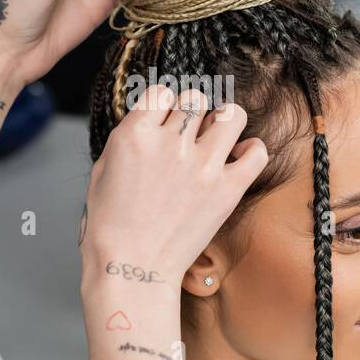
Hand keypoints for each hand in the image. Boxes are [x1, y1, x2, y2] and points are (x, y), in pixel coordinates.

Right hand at [80, 86, 268, 290]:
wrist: (132, 268)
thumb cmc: (110, 225)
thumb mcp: (103, 169)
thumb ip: (129, 136)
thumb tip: (153, 119)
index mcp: (134, 135)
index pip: (162, 92)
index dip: (164, 104)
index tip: (165, 120)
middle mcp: (170, 144)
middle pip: (196, 98)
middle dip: (192, 111)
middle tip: (189, 132)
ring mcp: (202, 166)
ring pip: (231, 114)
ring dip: (224, 121)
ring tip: (217, 137)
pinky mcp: (227, 190)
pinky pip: (256, 153)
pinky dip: (251, 151)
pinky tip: (238, 158)